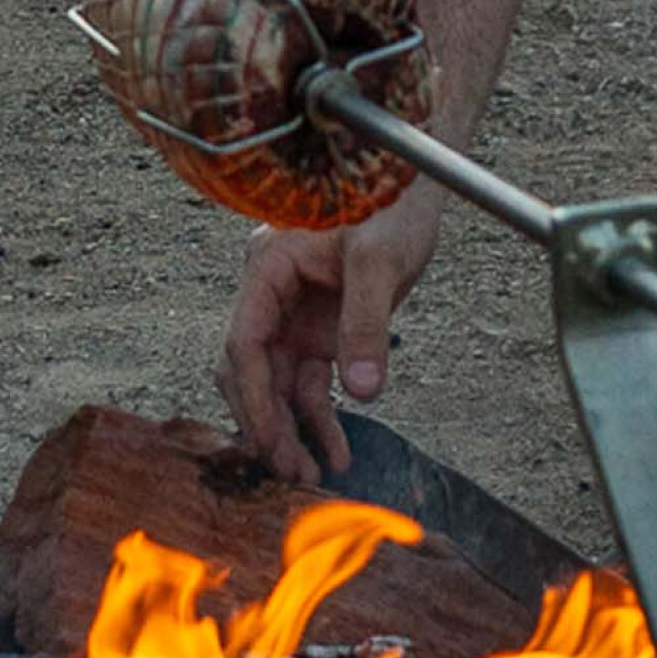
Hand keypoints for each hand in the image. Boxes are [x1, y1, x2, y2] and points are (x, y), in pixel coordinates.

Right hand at [221, 186, 448, 482]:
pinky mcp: (321, 329)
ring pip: (279, 384)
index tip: (270, 441)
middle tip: (289, 471)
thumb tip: (362, 390)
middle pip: (253, 370)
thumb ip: (366, 322)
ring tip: (312, 473)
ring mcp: (294, 314)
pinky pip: (310, 383)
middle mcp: (272, 293)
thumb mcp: (379, 259)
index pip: (243, 342)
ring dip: (292, 429)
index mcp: (268, 266)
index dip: (253, 396)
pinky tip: (336, 452)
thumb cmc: (389, 203)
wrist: (413, 184)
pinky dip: (321, 417)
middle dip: (267, 422)